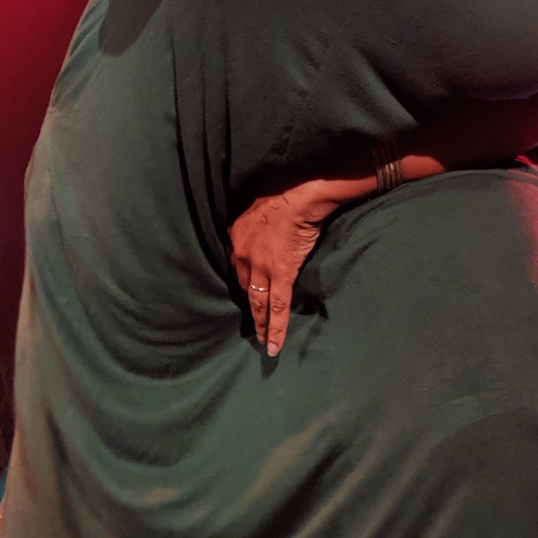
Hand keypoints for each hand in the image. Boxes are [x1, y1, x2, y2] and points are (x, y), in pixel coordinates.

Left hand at [229, 175, 368, 355]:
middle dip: (250, 305)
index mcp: (237, 236)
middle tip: (252, 323)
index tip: (249, 289)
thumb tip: (262, 222)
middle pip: (245, 286)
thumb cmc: (283, 191)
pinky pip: (278, 307)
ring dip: (260, 323)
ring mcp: (261, 268)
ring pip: (259, 302)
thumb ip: (256, 219)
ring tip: (262, 341)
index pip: (237, 266)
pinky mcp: (281, 276)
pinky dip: (275, 329)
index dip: (244, 280)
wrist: (301, 195)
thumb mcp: (258, 202)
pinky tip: (274, 346)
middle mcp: (243, 255)